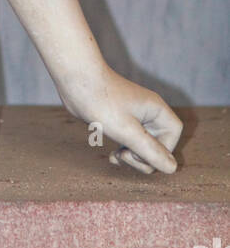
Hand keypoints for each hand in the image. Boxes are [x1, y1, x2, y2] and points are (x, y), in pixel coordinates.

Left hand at [57, 63, 182, 173]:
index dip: (161, 151)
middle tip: (123, 155)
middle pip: (159, 144)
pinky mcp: (120, 121)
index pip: (172, 136)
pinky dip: (124, 152)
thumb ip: (150, 151)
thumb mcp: (126, 131)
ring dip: (132, 157)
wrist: (75, 80)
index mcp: (155, 110)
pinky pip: (131, 143)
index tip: (139, 152)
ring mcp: (134, 117)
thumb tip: (173, 168)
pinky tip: (112, 157)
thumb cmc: (101, 101)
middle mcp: (148, 113)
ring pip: (143, 146)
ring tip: (115, 157)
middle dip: (143, 157)